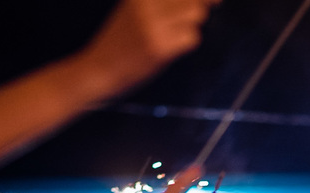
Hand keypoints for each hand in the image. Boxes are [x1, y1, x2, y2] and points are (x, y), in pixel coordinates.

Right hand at [83, 0, 215, 86]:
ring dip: (190, 26)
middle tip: (179, 23)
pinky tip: (168, 49)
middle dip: (197, 8)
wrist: (98, 69)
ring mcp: (153, 25)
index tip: (211, 2)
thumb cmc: (121, 41)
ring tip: (170, 36)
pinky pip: (192, 38)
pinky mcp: (159, 46)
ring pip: (196, 15)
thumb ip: (165, 2)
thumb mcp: (136, 9)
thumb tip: (206, 0)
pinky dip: (185, 44)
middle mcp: (146, 3)